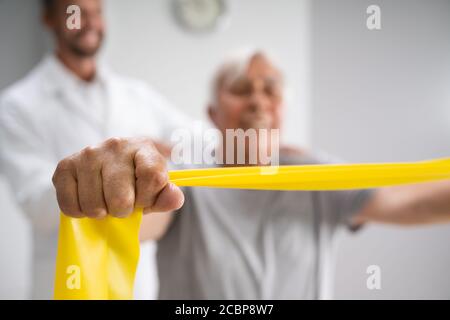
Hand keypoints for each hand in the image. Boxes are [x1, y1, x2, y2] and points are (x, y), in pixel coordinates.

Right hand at [52, 137, 183, 218]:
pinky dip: (81, 213)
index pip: (153, 177)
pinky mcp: (65, 166)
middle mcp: (115, 145)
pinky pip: (71, 206)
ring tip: (105, 201)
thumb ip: (168, 196)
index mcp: (144, 147)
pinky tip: (88, 200)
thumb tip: (175, 198)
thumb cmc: (136, 181)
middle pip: (120, 199)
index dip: (149, 198)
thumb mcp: (156, 189)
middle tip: (122, 202)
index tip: (144, 199)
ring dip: (102, 212)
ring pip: (94, 206)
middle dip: (123, 210)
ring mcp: (88, 154)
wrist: (108, 168)